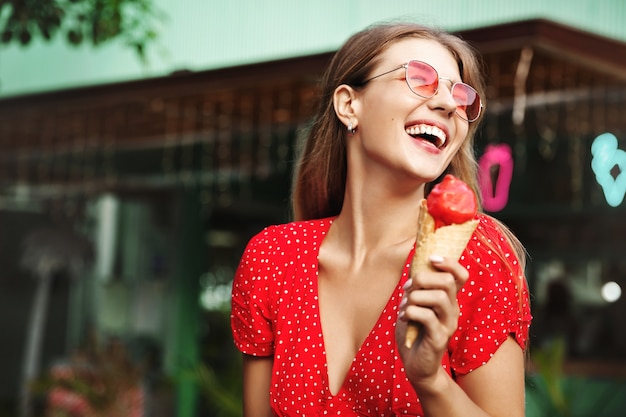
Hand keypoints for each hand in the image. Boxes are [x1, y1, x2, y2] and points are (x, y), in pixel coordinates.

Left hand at [395, 255, 468, 387]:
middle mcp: (453, 310)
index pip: (461, 275)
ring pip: (438, 296)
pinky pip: (427, 316)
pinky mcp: (440, 338)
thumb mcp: (414, 304)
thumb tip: (413, 262)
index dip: (449, 262)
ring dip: (414, 296)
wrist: (415, 365)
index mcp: (448, 299)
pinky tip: (404, 317)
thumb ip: (416, 286)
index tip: (431, 258)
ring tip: (404, 306)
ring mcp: (448, 324)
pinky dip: (410, 312)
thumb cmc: (414, 332)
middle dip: (422, 278)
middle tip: (408, 289)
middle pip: (447, 281)